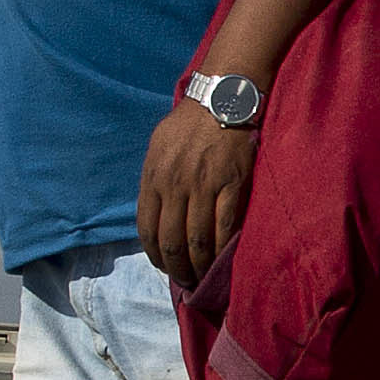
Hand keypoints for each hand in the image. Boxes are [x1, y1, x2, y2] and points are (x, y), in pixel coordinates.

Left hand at [138, 100, 259, 283]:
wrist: (222, 98)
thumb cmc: (189, 122)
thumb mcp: (158, 146)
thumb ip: (154, 179)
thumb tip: (155, 211)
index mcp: (153, 177)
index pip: (147, 229)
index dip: (155, 256)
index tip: (164, 267)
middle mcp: (175, 185)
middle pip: (172, 241)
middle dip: (178, 269)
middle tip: (187, 282)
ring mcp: (204, 186)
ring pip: (199, 240)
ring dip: (200, 266)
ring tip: (204, 278)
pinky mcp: (232, 185)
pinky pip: (225, 227)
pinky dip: (223, 250)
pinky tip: (223, 260)